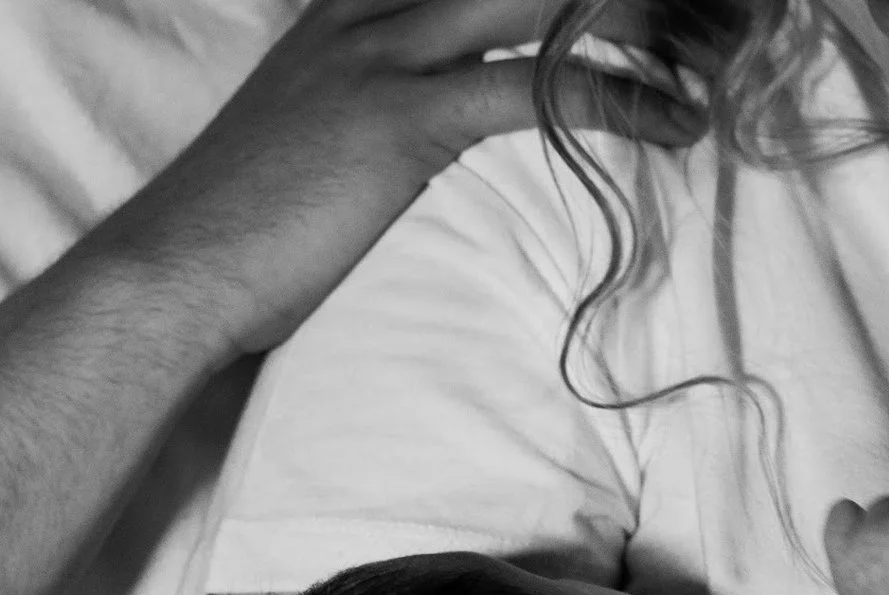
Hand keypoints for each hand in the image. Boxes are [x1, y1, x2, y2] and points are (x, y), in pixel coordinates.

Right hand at [118, 0, 703, 357]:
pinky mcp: (401, 117)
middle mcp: (372, 6)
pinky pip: (537, 87)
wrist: (171, 273)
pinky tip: (676, 122)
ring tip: (717, 53)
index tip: (637, 7)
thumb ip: (376, 106)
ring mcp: (385, 53)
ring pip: (543, 0)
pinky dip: (619, 99)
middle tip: (706, 14)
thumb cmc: (242, 231)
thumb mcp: (313, 139)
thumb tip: (432, 126)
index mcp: (354, 6)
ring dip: (644, 19)